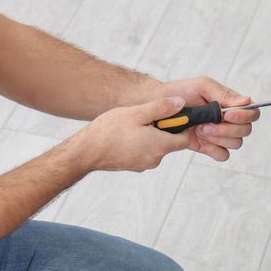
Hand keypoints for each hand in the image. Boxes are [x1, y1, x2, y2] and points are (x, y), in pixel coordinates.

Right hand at [74, 97, 191, 171]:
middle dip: (162, 129)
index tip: (168, 116)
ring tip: (131, 127)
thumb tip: (181, 103)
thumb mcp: (137, 113)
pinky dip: (139, 144)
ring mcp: (143, 165)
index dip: (180, 126)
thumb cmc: (109, 131)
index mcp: (160, 145)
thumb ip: (162, 108)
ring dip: (149, 136)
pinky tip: (125, 136)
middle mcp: (155, 159)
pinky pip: (144, 152)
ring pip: (155, 147)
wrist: (86, 152)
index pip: (184, 139)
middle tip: (144, 118)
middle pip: (169, 142)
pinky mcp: (133, 166)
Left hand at [155, 77, 258, 161]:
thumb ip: (224, 95)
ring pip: (236, 144)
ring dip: (218, 138)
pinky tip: (201, 140)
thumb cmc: (181, 92)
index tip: (226, 115)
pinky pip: (223, 155)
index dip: (244, 116)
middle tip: (206, 124)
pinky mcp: (209, 147)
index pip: (252, 113)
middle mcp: (228, 120)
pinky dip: (214, 150)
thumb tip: (246, 101)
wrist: (160, 107)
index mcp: (230, 104)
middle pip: (246, 131)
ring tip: (200, 129)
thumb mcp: (203, 86)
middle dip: (227, 129)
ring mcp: (219, 134)